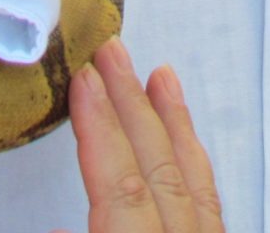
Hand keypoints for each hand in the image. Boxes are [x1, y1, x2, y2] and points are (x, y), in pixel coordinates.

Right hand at [54, 38, 223, 232]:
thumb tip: (58, 227)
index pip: (122, 187)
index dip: (102, 129)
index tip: (85, 78)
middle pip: (160, 169)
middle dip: (133, 106)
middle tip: (112, 54)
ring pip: (195, 182)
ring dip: (174, 125)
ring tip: (162, 76)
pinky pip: (211, 205)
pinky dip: (197, 166)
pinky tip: (188, 146)